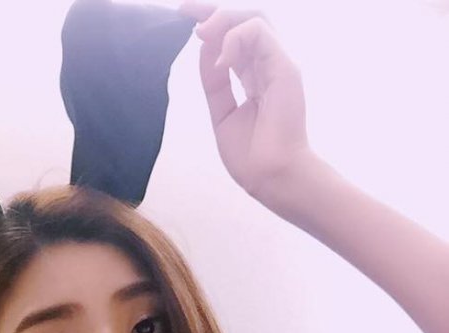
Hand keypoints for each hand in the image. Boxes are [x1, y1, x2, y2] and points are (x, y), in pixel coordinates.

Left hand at [179, 1, 311, 200]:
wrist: (271, 177)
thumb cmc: (251, 157)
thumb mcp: (222, 114)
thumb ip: (215, 83)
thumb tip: (205, 48)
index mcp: (257, 78)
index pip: (237, 36)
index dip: (213, 21)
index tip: (185, 15)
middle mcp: (270, 66)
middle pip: (246, 19)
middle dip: (214, 9)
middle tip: (185, 9)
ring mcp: (279, 65)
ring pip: (254, 18)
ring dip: (223, 19)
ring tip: (201, 33)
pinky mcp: (285, 68)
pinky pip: (258, 32)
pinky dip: (233, 39)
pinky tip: (221, 62)